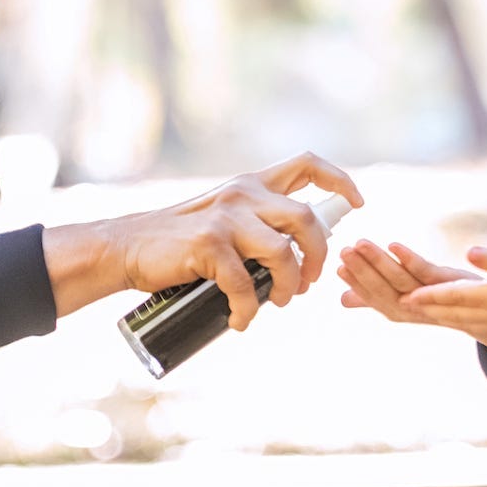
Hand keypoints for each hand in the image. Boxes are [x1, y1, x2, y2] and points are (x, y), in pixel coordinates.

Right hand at [47, 151, 362, 328]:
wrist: (127, 248)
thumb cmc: (178, 243)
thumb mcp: (223, 220)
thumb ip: (256, 226)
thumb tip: (297, 260)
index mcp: (250, 184)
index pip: (307, 165)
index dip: (340, 181)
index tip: (359, 204)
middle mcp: (242, 193)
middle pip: (307, 217)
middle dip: (320, 256)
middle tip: (310, 283)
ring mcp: (226, 217)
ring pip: (284, 251)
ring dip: (290, 286)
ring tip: (277, 304)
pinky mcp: (208, 243)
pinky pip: (246, 284)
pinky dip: (247, 310)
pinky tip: (239, 321)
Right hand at [337, 239, 486, 323]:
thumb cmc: (440, 304)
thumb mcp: (404, 301)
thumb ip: (375, 298)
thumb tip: (344, 300)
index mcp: (402, 311)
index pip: (373, 298)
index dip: (355, 284)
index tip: (336, 267)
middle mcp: (415, 308)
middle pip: (383, 290)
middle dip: (362, 271)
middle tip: (343, 251)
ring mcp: (433, 296)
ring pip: (401, 280)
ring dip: (379, 262)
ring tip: (360, 243)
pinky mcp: (450, 284)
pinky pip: (427, 273)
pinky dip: (409, 259)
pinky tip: (394, 245)